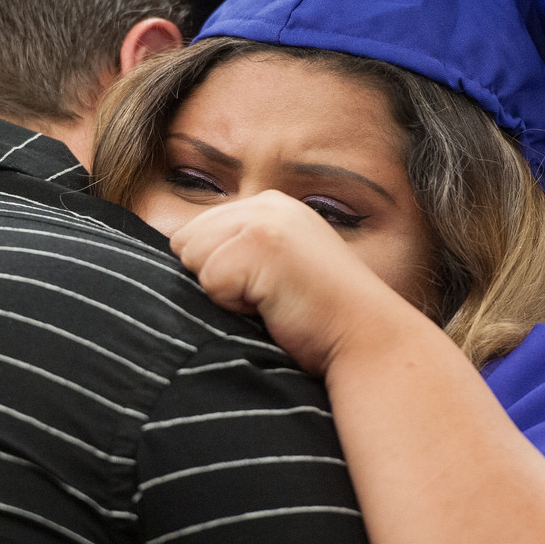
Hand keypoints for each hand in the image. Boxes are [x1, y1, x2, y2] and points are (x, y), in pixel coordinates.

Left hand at [168, 191, 414, 375]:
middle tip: (269, 300)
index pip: (195, 233)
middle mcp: (267, 202)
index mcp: (270, 206)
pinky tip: (275, 308)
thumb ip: (237, 255)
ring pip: (192, 258)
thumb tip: (175, 258)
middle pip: (186, 242)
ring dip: (222, 293)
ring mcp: (265, 219)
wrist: (369, 340)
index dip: (216, 275)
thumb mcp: (276, 273)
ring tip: (272, 303)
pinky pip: (209, 280)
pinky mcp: (262, 242)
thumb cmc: (320, 323)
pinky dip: (233, 305)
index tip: (264, 293)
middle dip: (215, 280)